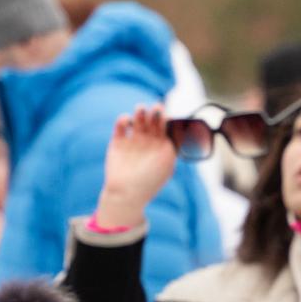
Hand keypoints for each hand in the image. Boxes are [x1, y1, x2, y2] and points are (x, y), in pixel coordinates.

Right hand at [95, 104, 175, 229]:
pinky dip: (123, 120)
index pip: (166, 127)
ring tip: (141, 109)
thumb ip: (174, 145)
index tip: (168, 116)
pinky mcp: (117, 142)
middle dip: (155, 113)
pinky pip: (121, 126)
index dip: (167, 118)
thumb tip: (182, 130)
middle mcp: (148, 142)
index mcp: (162, 146)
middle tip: (157, 108)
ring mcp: (133, 141)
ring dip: (140, 112)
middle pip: (153, 121)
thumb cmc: (150, 181)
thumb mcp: (168, 163)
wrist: (127, 194)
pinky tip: (127, 121)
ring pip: (138, 120)